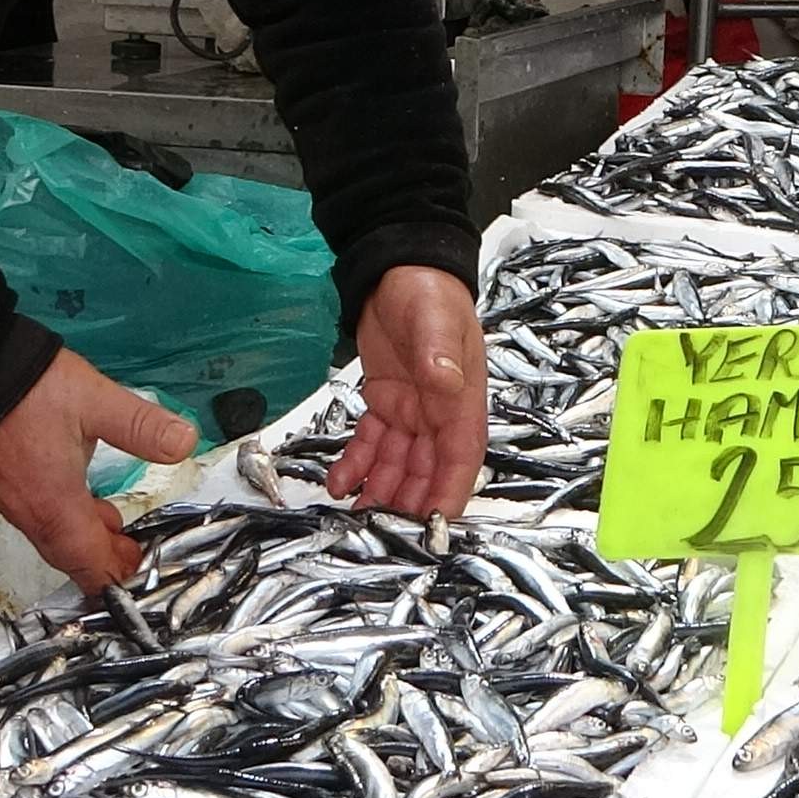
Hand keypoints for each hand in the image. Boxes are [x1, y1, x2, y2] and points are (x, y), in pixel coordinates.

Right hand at [0, 350, 199, 594]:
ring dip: (85, 542)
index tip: (141, 565)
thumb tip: (184, 443)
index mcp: (55, 503)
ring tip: (116, 528)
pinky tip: (84, 500)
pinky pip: (40, 520)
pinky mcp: (5, 485)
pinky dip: (67, 523)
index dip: (116, 573)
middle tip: (133, 551)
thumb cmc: (32, 389)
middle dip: (103, 561)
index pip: (88, 561)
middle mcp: (30, 511)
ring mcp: (13, 500)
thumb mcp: (97, 401)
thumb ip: (141, 426)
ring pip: (52, 539)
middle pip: (69, 557)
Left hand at [324, 264, 486, 518]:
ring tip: (355, 517)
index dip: (449, 492)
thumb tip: (446, 385)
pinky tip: (338, 482)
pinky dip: (357, 464)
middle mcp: (440, 411)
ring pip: (399, 464)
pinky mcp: (385, 402)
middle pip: (429, 469)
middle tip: (382, 531)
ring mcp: (412, 410)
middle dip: (409, 503)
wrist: (397, 266)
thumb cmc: (427, 290)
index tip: (432, 526)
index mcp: (461, 397)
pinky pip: (373, 443)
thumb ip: (438, 353)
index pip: (460, 456)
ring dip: (381, 491)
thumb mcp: (434, 319)